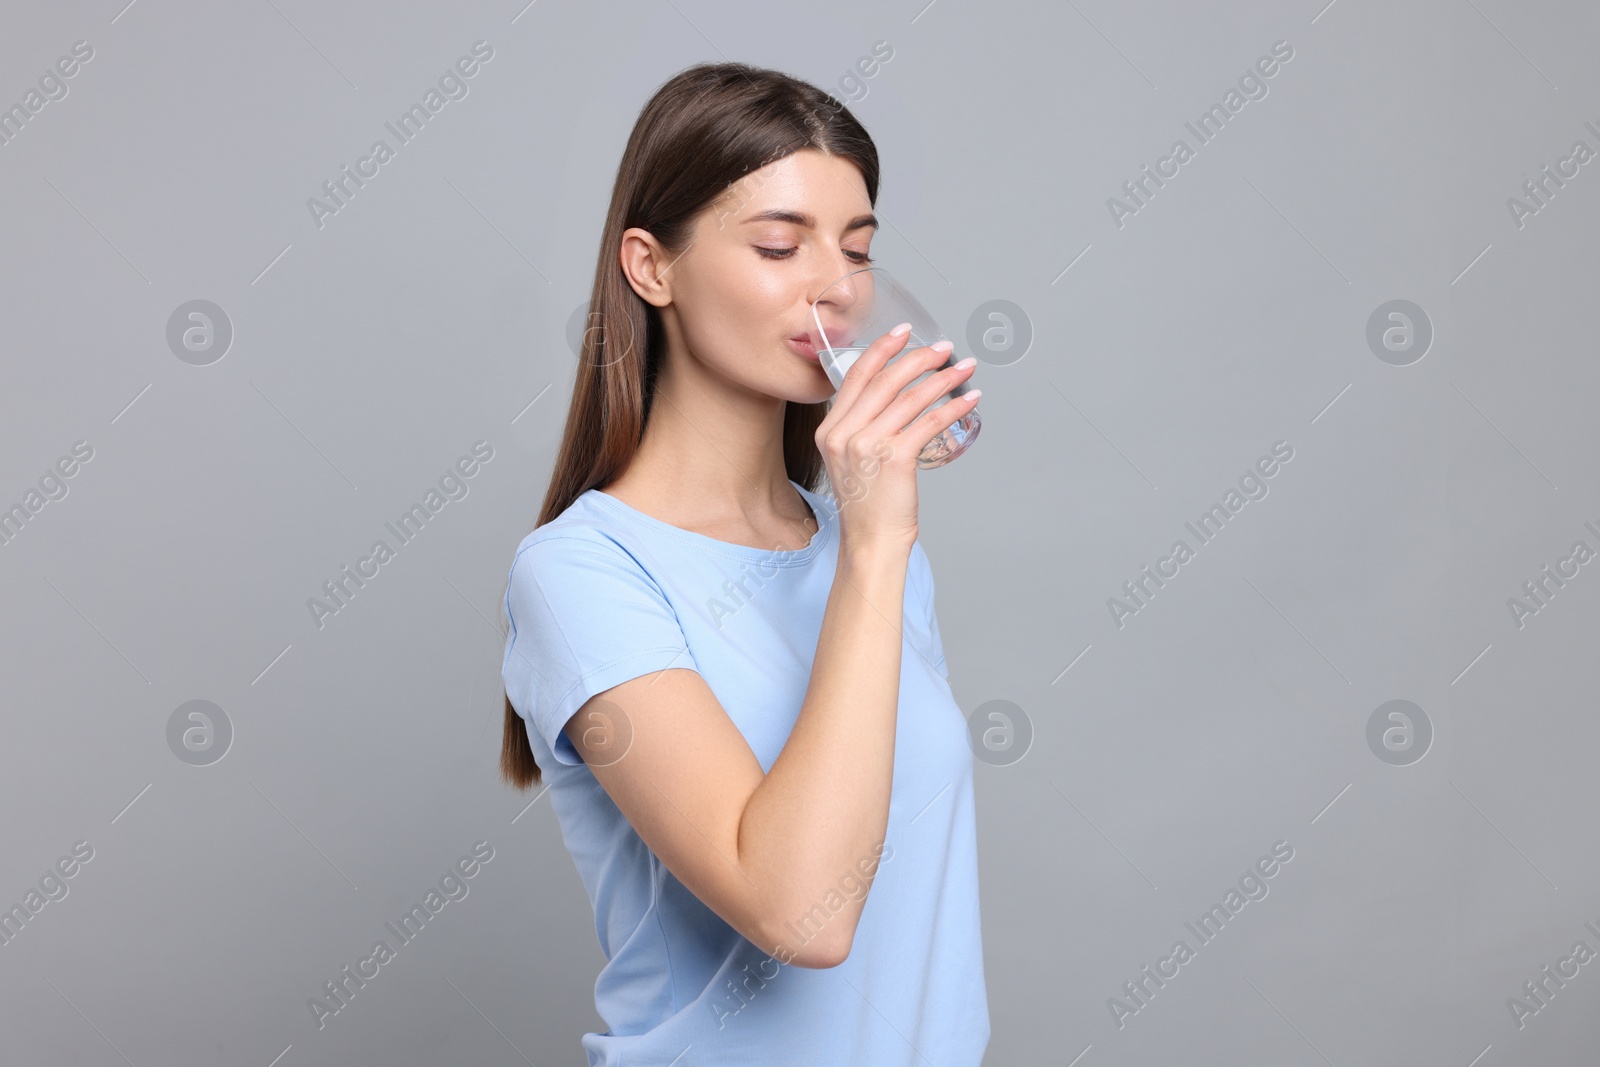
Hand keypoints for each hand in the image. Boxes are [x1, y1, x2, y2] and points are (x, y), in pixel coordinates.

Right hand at [812, 324, 978, 553]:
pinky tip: (969, 399)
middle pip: (886, 380)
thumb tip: (892, 397)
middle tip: (944, 348)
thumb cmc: (867, 504)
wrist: (870, 541)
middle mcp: (843, 433)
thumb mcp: (848, 460)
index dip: (882, 349)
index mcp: (830, 429)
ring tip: (964, 368)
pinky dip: (953, 407)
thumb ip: (859, 428)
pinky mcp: (894, 458)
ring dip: (943, 378)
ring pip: (911, 398)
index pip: (856, 376)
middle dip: (920, 358)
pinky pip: (930, 422)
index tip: (903, 332)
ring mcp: (867, 445)